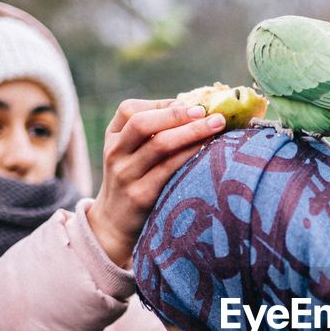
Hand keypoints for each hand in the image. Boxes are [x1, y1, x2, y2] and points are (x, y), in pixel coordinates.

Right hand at [88, 99, 226, 266]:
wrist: (113, 225)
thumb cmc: (134, 181)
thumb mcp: (131, 154)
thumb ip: (152, 133)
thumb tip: (195, 109)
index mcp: (113, 137)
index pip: (129, 110)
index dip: (161, 104)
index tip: (190, 104)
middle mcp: (115, 153)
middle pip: (143, 124)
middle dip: (177, 114)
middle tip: (206, 111)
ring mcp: (125, 175)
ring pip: (159, 145)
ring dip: (191, 132)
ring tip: (217, 126)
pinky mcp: (140, 195)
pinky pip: (169, 170)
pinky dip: (190, 156)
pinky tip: (208, 151)